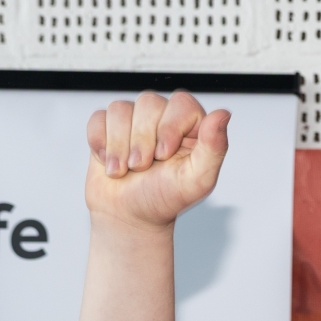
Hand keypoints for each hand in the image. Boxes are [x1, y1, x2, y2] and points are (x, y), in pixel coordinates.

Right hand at [86, 91, 230, 229]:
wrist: (130, 217)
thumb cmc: (165, 199)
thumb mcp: (196, 180)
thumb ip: (214, 148)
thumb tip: (223, 114)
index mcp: (191, 127)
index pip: (182, 103)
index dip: (169, 127)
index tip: (164, 156)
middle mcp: (163, 118)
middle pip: (148, 102)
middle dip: (142, 140)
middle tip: (142, 167)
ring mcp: (134, 120)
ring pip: (120, 109)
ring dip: (119, 145)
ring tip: (124, 170)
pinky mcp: (107, 127)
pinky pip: (98, 119)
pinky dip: (100, 144)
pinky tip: (109, 163)